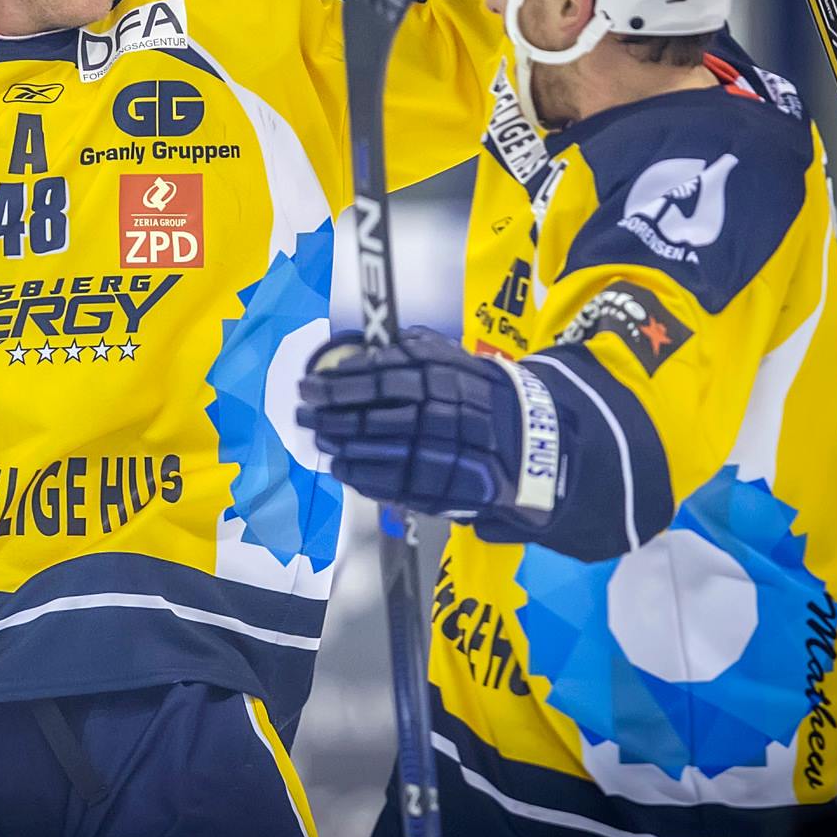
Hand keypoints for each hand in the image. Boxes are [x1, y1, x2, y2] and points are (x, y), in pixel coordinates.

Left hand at [297, 326, 561, 523]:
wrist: (534, 443)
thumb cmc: (483, 397)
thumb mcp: (461, 362)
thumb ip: (421, 351)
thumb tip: (369, 349)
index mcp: (446, 377)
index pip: (384, 376)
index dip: (343, 381)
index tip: (312, 383)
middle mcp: (446, 413)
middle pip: (377, 413)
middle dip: (333, 413)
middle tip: (302, 410)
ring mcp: (447, 453)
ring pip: (383, 448)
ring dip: (343, 444)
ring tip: (317, 436)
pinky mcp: (448, 487)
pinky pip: (397, 483)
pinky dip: (363, 476)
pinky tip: (339, 467)